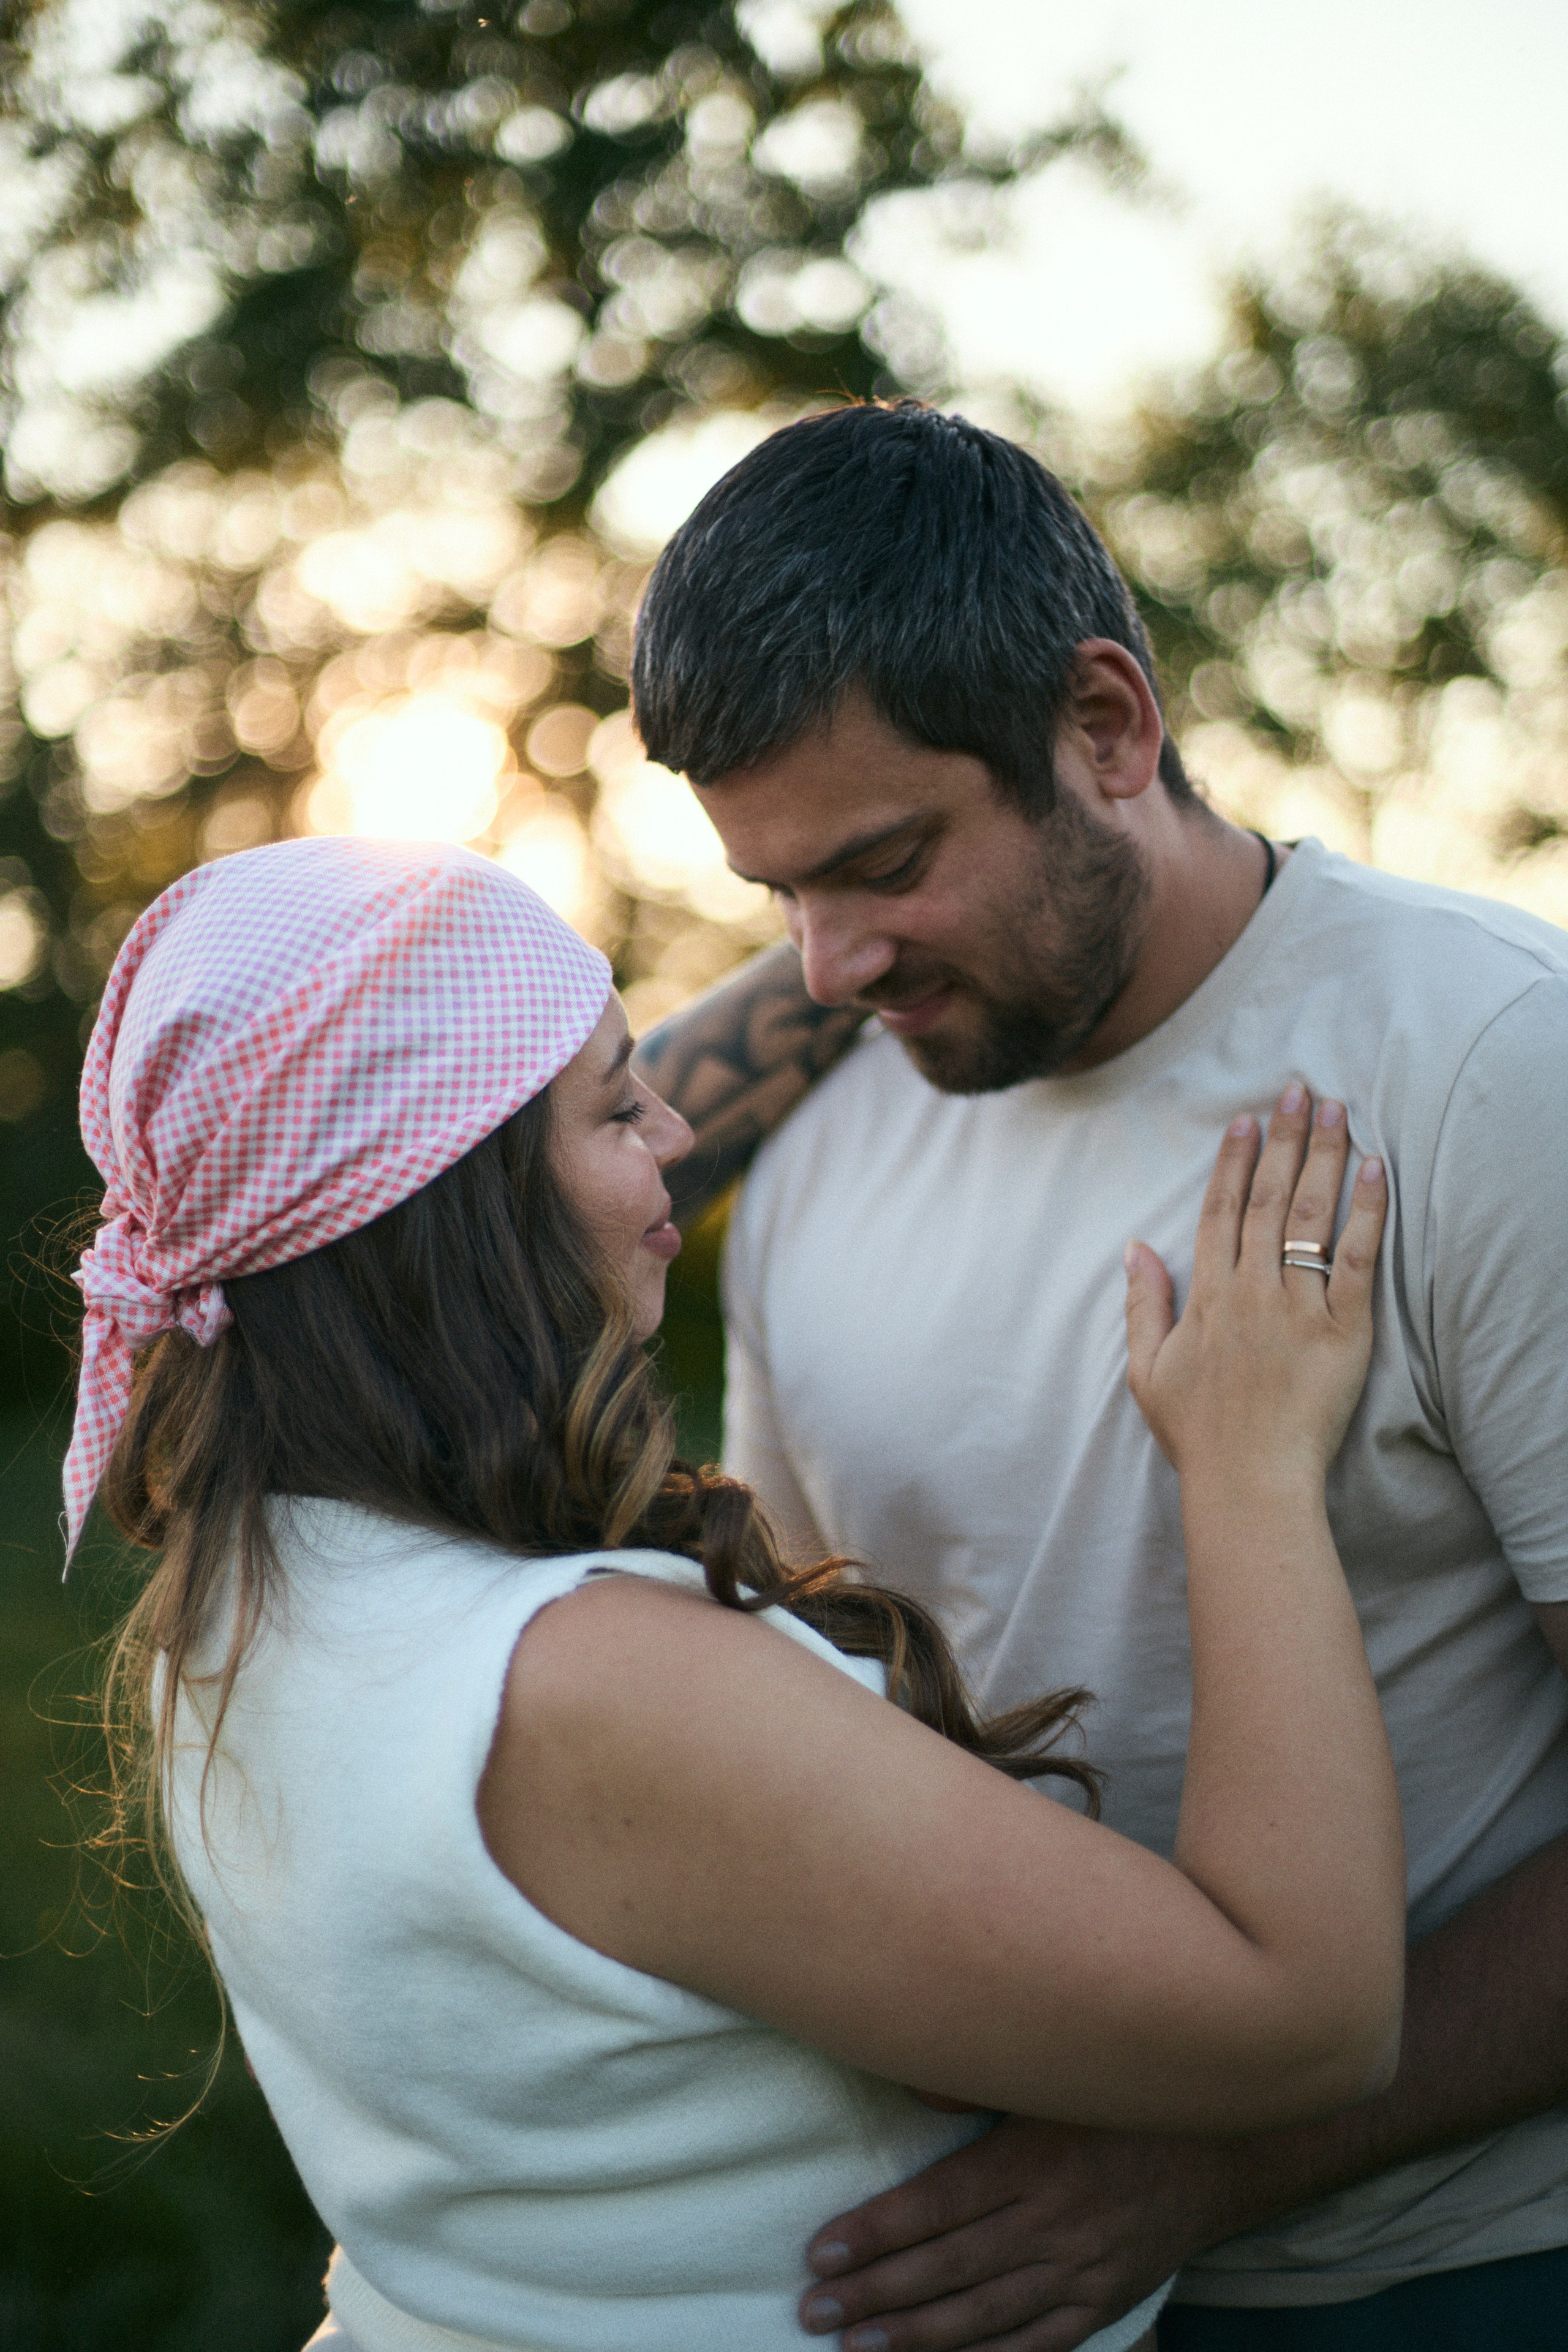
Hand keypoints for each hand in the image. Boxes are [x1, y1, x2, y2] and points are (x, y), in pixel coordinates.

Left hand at [799, 2115, 1246, 2350]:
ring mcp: (1081, 2270)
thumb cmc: (1121, 2099)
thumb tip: (907, 2083)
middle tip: (815, 2311)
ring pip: (984, 2313)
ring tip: (855, 2347)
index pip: (936, 2204)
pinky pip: (1037, 2344)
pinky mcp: (1104, 2302)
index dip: (875, 2232)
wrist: (1220, 2148)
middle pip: (949, 2266)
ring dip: (915, 2335)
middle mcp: (1054, 2221)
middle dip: (876, 2292)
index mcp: (1034, 2157)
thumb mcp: (1054, 2074)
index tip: (820, 2253)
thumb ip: (977, 2081)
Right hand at [1124, 1087, 1385, 1487]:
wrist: (1248, 1482)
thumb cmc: (1198, 1434)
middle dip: (1285, 1138)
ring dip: (1325, 1156)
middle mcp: (1251, 1290)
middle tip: (1300, 1090)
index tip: (1249, 1119)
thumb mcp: (1147, 1370)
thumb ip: (1142, 1304)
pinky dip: (1367, 1212)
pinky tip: (1376, 1171)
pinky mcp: (1342, 1331)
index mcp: (1207, 1296)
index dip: (1236, 1160)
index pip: (1222, 1209)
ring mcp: (1297, 1308)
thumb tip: (1134, 1248)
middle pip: (1270, 1197)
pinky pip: (1355, 1260)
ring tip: (1338, 1111)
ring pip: (1311, 1215)